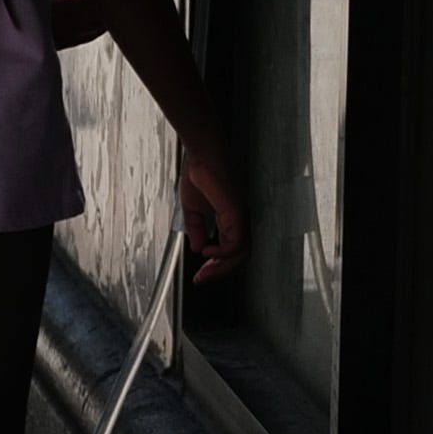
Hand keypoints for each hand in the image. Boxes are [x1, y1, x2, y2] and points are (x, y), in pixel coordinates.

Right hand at [171, 128, 243, 279]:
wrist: (201, 155)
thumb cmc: (199, 173)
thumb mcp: (193, 210)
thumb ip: (197, 230)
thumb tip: (199, 247)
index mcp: (230, 218)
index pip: (230, 249)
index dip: (216, 264)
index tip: (201, 273)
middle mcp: (238, 219)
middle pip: (238, 255)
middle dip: (219, 271)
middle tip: (202, 278)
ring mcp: (240, 217)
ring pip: (240, 253)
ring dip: (221, 266)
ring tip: (205, 270)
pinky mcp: (236, 213)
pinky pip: (236, 242)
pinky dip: (222, 252)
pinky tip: (208, 251)